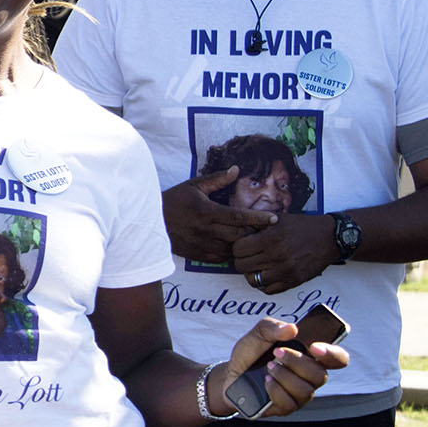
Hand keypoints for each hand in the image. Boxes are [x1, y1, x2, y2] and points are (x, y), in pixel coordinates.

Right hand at [161, 165, 275, 263]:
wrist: (152, 221)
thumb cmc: (175, 200)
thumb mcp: (194, 186)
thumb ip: (217, 179)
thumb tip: (236, 169)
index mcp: (207, 211)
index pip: (240, 217)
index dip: (259, 218)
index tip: (275, 219)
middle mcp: (206, 230)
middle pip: (240, 235)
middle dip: (254, 232)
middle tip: (264, 228)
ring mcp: (202, 244)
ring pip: (233, 248)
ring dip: (242, 243)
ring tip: (249, 236)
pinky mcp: (198, 255)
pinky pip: (221, 257)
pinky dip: (230, 251)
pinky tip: (232, 244)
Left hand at [215, 316, 347, 417]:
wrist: (230, 374)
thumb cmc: (251, 354)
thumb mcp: (257, 334)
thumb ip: (272, 327)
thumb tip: (292, 328)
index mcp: (310, 358)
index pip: (338, 359)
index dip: (333, 354)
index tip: (314, 347)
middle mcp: (309, 378)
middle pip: (320, 375)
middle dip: (297, 362)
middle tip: (277, 353)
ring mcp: (299, 395)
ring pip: (306, 390)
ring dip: (284, 376)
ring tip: (268, 367)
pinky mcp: (286, 408)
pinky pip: (289, 403)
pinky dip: (275, 389)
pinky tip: (265, 381)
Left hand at [231, 214, 340, 294]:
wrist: (330, 238)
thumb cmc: (302, 226)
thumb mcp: (278, 219)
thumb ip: (256, 223)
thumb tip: (236, 227)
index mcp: (271, 239)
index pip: (238, 249)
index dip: (238, 247)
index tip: (244, 244)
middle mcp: (277, 256)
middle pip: (242, 265)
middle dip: (242, 259)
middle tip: (249, 255)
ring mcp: (285, 271)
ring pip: (252, 280)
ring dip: (251, 273)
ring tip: (257, 265)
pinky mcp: (293, 281)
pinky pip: (268, 289)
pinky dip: (264, 283)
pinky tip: (267, 274)